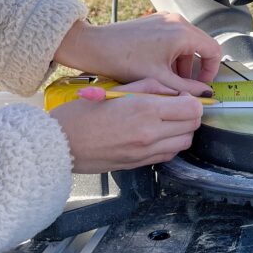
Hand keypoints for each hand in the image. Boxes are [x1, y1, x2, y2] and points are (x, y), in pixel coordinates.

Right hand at [49, 78, 203, 172]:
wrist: (59, 144)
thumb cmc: (81, 113)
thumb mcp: (117, 89)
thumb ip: (150, 88)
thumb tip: (175, 91)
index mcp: (145, 110)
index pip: (192, 107)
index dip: (192, 99)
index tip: (180, 95)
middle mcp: (150, 133)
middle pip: (193, 125)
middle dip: (190, 114)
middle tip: (175, 106)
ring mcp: (145, 152)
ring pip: (184, 142)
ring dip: (181, 130)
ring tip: (165, 120)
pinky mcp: (139, 164)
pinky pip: (168, 155)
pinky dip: (169, 144)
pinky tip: (155, 134)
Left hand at [54, 13, 221, 93]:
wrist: (93, 46)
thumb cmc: (122, 59)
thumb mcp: (159, 79)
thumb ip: (186, 89)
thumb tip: (204, 94)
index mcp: (181, 32)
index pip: (213, 50)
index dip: (211, 71)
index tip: (202, 85)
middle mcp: (177, 21)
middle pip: (201, 46)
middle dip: (195, 69)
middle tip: (185, 87)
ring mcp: (165, 19)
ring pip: (187, 44)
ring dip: (182, 64)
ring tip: (168, 81)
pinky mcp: (155, 22)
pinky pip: (174, 39)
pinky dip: (171, 55)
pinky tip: (158, 69)